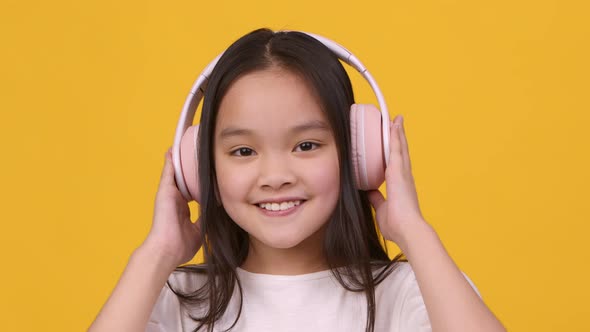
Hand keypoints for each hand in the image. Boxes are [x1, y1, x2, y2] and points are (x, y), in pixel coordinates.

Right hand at [142, 147, 201, 266]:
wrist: (167, 250)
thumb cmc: (180, 246)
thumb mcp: (198, 229)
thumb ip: (205, 219)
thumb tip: (216, 213)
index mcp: (182, 208)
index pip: (192, 189)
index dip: (198, 181)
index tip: (206, 173)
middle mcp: (175, 199)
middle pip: (183, 178)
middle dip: (189, 167)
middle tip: (197, 152)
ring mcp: (168, 194)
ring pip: (175, 172)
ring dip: (179, 160)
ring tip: (184, 144)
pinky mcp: (164, 192)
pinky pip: (168, 172)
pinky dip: (170, 161)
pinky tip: (173, 150)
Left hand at [368, 115, 426, 248]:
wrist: (408, 229)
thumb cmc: (397, 225)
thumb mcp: (381, 209)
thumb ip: (376, 199)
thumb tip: (369, 192)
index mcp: (400, 186)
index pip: (397, 165)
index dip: (395, 153)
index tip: (392, 143)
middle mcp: (404, 177)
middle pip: (401, 152)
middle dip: (398, 138)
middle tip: (395, 124)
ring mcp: (403, 173)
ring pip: (400, 147)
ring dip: (397, 133)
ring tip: (395, 119)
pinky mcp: (399, 171)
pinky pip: (396, 148)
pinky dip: (395, 135)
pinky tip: (393, 124)